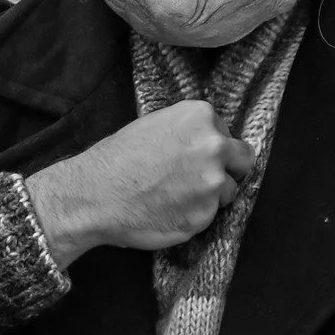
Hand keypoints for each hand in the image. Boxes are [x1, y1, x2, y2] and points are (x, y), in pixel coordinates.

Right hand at [24, 101, 255, 265]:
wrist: (92, 195)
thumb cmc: (115, 160)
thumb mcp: (153, 126)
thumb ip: (188, 133)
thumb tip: (208, 144)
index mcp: (200, 116)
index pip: (228, 135)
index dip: (212, 149)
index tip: (192, 159)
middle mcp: (214, 146)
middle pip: (242, 161)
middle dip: (227, 170)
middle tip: (199, 180)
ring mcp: (212, 183)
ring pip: (228, 192)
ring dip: (209, 197)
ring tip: (173, 198)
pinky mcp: (205, 216)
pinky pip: (209, 217)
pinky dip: (193, 217)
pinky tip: (167, 211)